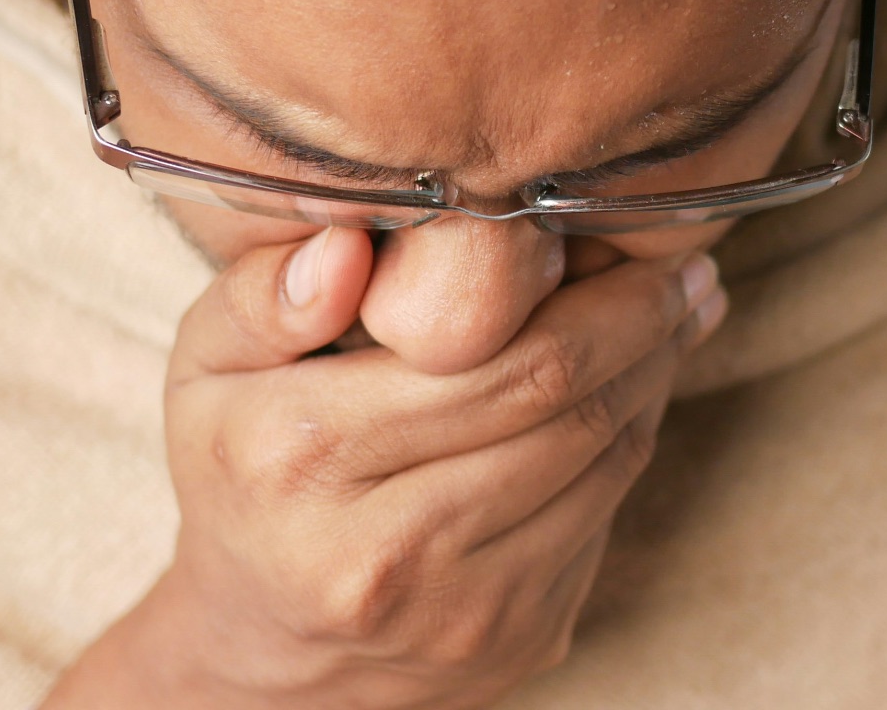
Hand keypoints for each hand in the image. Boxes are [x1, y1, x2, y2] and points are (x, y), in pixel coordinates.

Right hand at [45, 226, 727, 708]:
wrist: (260, 653)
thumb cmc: (241, 476)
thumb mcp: (204, 369)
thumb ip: (264, 295)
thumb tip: (351, 244)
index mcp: (303, 453)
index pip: (495, 362)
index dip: (591, 295)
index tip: (626, 233)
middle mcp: (386, 545)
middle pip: (566, 408)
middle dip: (643, 324)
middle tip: (681, 265)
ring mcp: (461, 608)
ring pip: (604, 463)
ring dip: (654, 378)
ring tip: (674, 312)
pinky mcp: (516, 638)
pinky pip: (606, 516)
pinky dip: (632, 440)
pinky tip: (635, 388)